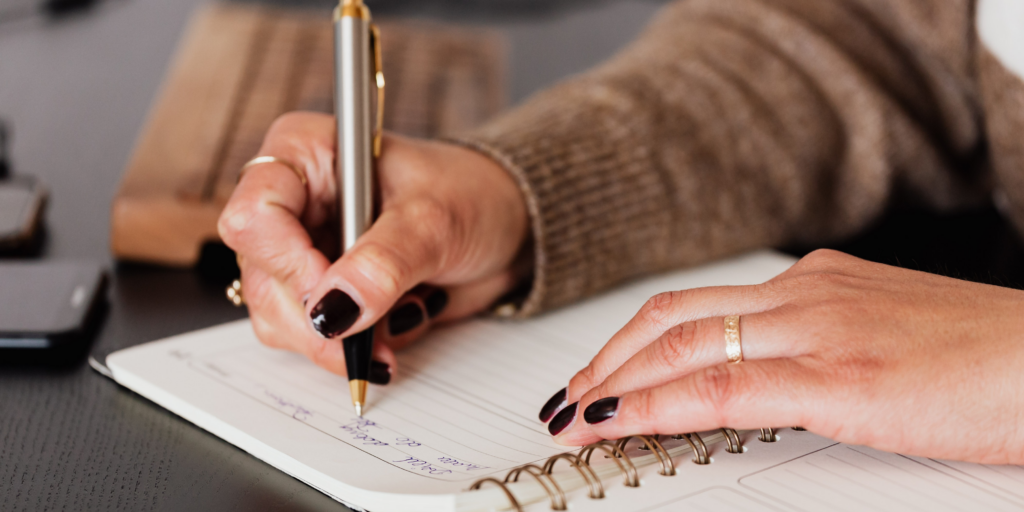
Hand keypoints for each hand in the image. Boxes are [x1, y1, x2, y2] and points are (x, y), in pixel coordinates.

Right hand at [218, 112, 528, 379]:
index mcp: (306, 154)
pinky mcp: (324, 293)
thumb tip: (334, 310)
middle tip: (367, 337)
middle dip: (317, 320)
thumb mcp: (434, 221)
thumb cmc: (472, 195)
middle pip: (262, 277)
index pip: (255, 214)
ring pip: (279, 317)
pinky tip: (396, 326)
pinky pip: (312, 338)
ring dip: (337, 341)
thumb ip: (384, 263)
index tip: (336, 299)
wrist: (508, 227)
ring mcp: (304, 251)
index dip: (288, 264)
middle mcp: (294, 202)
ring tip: (397, 324)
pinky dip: (354, 347)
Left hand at [540, 249, 1023, 464]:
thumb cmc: (987, 358)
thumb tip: (766, 383)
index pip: (697, 307)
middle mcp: (806, 295)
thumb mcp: (884, 341)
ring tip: (575, 414)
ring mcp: (818, 329)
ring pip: (682, 346)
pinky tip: (620, 421)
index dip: (634, 342)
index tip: (600, 374)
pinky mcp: (838, 376)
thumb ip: (820, 351)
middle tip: (568, 395)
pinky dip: (657, 403)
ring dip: (615, 381)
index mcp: (816, 285)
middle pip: (672, 318)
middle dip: (607, 359)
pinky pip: (722, 386)